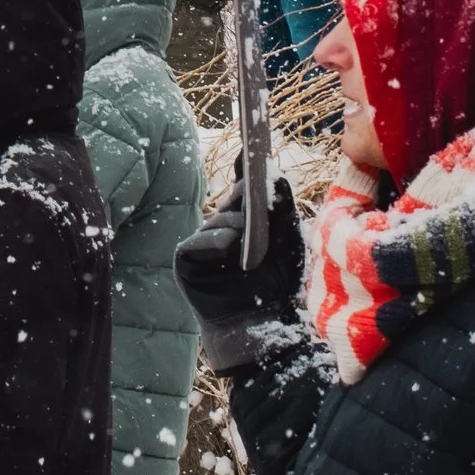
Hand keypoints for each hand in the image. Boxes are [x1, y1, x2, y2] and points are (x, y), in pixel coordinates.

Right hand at [174, 176, 304, 329]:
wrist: (262, 324)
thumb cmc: (277, 284)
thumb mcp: (287, 239)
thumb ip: (281, 205)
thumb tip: (274, 171)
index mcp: (244, 221)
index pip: (242, 189)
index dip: (246, 171)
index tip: (251, 149)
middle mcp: (220, 228)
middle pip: (230, 200)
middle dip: (244, 200)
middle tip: (252, 193)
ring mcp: (201, 244)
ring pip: (216, 219)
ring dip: (234, 225)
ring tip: (247, 241)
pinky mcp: (186, 262)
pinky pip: (196, 242)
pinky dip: (215, 241)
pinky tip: (231, 246)